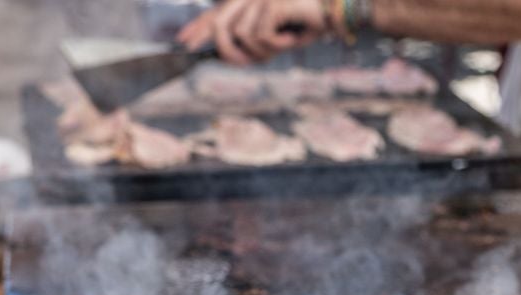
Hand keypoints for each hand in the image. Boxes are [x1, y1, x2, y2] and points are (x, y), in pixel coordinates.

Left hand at [178, 0, 328, 64]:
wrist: (336, 12)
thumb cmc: (307, 25)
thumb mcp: (275, 37)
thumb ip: (252, 43)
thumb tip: (230, 55)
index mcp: (248, 0)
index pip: (216, 14)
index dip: (199, 27)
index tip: (184, 41)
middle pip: (221, 26)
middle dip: (228, 51)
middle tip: (248, 63)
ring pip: (241, 36)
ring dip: (263, 51)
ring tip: (282, 46)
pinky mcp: (271, 3)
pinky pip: (260, 36)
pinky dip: (276, 45)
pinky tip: (290, 38)